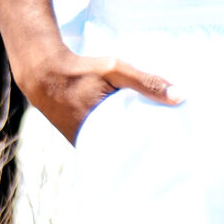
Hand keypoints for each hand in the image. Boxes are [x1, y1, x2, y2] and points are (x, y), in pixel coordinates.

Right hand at [15, 48, 180, 146]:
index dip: (154, 153)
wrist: (43, 73)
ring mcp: (84, 143)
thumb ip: (146, 82)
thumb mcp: (115, 70)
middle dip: (146, 151)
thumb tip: (180, 96)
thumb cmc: (80, 71)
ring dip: (131, 143)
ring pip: (115, 148)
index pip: (135, 152)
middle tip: (171, 150)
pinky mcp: (80, 138)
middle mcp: (91, 143)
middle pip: (126, 153)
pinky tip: (132, 131)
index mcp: (101, 132)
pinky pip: (104, 142)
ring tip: (157, 143)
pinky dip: (116, 137)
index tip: (174, 153)